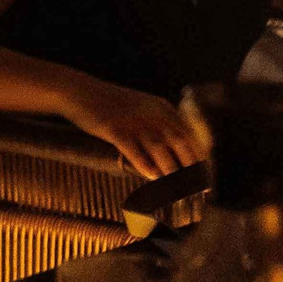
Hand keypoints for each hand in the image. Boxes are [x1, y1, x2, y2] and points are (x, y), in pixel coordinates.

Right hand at [62, 77, 207, 179]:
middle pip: (178, 142)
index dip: (199, 158)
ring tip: (176, 190)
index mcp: (160, 106)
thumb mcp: (141, 107)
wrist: (78, 91)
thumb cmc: (110, 104)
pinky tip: (151, 177)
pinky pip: (134, 150)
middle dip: (190, 168)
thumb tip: (175, 155)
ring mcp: (132, 119)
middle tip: (194, 189)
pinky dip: (145, 165)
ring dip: (170, 171)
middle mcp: (150, 111)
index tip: (204, 177)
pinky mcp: (114, 128)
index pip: (188, 134)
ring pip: (159, 148)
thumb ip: (159, 124)